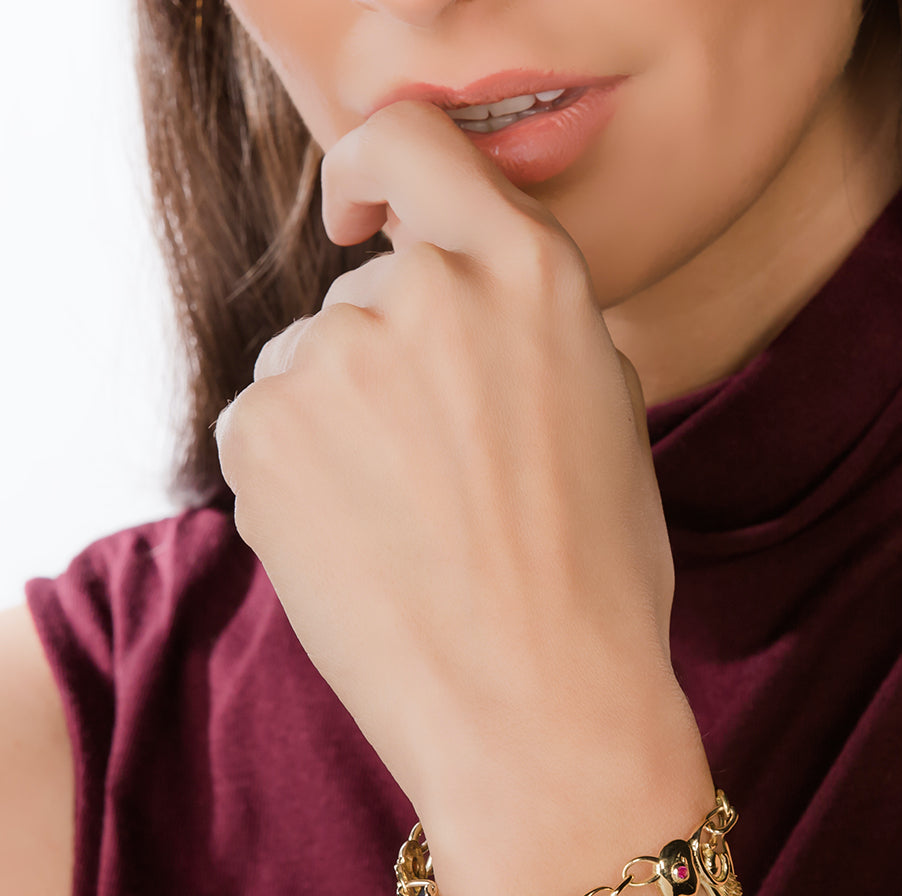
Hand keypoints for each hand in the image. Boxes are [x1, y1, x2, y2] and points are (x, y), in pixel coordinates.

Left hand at [213, 101, 702, 850]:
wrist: (539, 713)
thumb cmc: (596, 579)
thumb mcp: (606, 413)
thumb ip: (528, 324)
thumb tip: (464, 296)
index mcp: (528, 273)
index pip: (413, 141)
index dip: (378, 169)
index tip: (365, 210)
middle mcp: (422, 292)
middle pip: (365, 288)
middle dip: (391, 357)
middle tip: (442, 467)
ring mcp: (331, 360)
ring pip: (310, 362)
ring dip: (344, 420)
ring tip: (408, 521)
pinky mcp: (260, 435)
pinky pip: (267, 426)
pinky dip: (299, 474)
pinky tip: (363, 544)